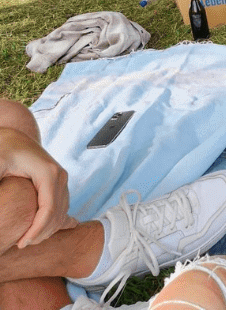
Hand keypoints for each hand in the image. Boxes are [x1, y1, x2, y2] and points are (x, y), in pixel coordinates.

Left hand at [0, 129, 76, 247]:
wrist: (12, 137)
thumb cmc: (2, 150)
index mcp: (48, 173)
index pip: (49, 209)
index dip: (37, 230)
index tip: (20, 244)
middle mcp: (60, 175)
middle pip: (59, 212)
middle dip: (42, 233)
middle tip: (20, 245)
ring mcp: (62, 178)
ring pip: (63, 211)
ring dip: (48, 229)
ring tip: (27, 239)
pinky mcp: (59, 181)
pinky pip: (61, 206)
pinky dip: (53, 221)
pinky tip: (40, 231)